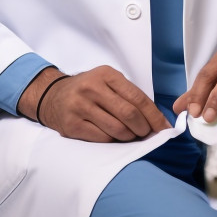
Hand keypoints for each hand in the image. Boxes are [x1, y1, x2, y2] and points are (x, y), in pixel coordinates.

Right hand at [20, 66, 170, 142]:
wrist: (52, 96)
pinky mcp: (72, 125)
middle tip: (148, 134)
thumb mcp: (107, 82)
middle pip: (129, 114)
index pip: (137, 97)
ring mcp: (80, 106)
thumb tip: (156, 119)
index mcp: (106, 75)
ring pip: (117, 129)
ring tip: (132, 136)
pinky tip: (116, 138)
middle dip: (144, 128)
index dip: (154, 115)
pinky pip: (102, 138)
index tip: (165, 128)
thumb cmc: (88, 90)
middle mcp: (92, 88)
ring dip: (130, 137)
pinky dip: (114, 141)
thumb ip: (128, 95)